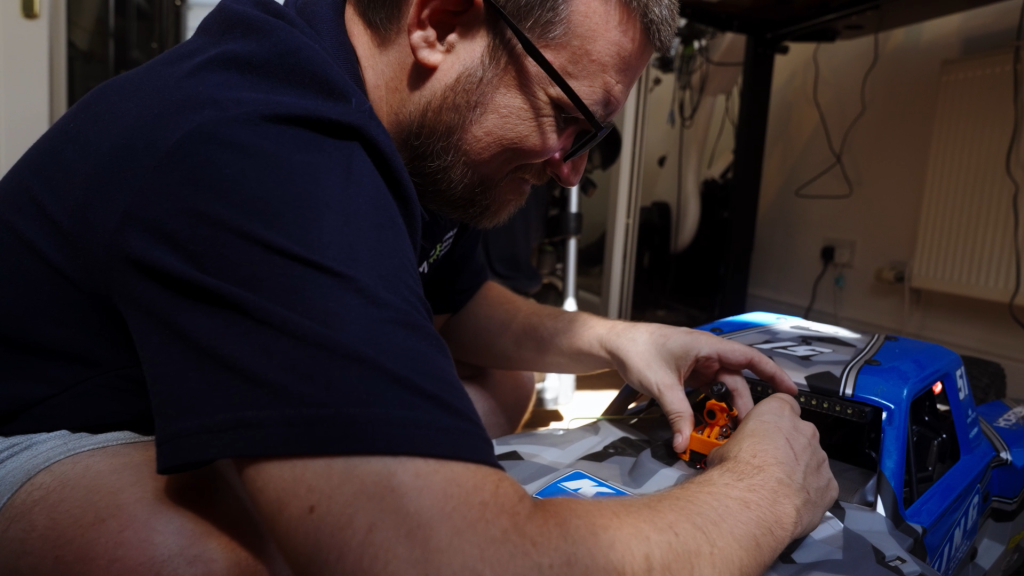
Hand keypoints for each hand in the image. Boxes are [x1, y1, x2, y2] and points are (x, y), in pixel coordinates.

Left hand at [600, 323, 796, 451]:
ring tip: (734, 431)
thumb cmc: (638, 350)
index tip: (790, 392)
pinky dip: (713, 406)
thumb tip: (684, 442)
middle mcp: (708, 354)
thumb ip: (677, 415)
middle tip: (752, 430)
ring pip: (723, 389)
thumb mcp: (662, 385)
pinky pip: (708, 392)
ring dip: (728, 408)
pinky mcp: (689, 374)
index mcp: (708, 347)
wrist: (614, 344)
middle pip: (737, 381)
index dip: (773, 374)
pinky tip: (714, 423)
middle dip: (746, 405)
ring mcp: (699, 364)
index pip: (750, 359)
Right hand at [706, 394, 837, 538]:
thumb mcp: (721, 450)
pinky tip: (789, 502)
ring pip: (811, 460)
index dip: (773, 418)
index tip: (763, 430)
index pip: (782, 403)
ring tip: (776, 487)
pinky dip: (808, 492)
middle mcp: (804, 431)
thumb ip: (735, 446)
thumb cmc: (738, 472)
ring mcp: (820, 458)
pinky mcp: (829, 485)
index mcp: (777, 412)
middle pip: (799, 433)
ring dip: (797, 470)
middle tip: (766, 463)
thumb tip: (728, 456)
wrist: (756, 505)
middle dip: (786, 446)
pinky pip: (819, 485)